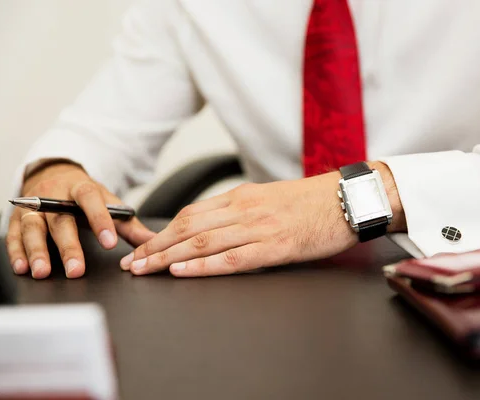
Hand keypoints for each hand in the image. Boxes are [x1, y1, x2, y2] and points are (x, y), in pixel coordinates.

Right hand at [5, 163, 154, 278]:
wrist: (54, 174)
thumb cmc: (85, 196)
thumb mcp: (107, 203)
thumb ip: (128, 225)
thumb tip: (154, 242)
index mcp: (81, 188)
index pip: (91, 201)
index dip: (100, 220)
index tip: (110, 242)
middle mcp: (54, 195)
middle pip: (61, 221)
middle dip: (68, 247)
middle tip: (76, 270)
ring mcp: (33, 206)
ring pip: (33, 228)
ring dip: (37, 251)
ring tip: (42, 272)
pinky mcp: (17, 217)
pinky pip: (14, 235)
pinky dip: (16, 252)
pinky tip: (22, 267)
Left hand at [121, 162, 403, 276]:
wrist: (347, 199)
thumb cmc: (312, 201)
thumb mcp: (270, 198)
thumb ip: (241, 211)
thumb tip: (215, 228)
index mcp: (241, 196)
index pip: (191, 214)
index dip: (162, 231)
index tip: (143, 245)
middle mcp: (243, 208)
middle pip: (188, 228)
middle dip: (155, 247)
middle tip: (132, 262)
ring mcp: (258, 226)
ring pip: (202, 242)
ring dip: (168, 257)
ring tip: (146, 270)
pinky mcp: (275, 246)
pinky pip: (231, 257)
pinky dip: (203, 266)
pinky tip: (182, 272)